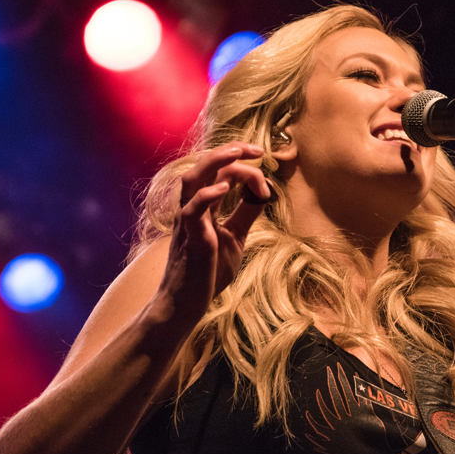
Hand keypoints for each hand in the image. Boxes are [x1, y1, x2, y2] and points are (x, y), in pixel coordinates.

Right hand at [157, 141, 273, 320]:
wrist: (187, 304)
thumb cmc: (207, 272)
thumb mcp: (234, 237)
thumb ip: (244, 214)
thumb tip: (262, 192)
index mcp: (201, 206)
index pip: (219, 173)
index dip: (244, 169)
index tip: (267, 178)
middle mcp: (190, 208)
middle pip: (203, 166)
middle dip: (230, 151)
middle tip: (256, 149)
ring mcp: (187, 222)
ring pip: (192, 179)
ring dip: (215, 162)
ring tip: (238, 153)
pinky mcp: (190, 239)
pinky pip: (192, 210)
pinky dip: (207, 195)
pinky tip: (225, 188)